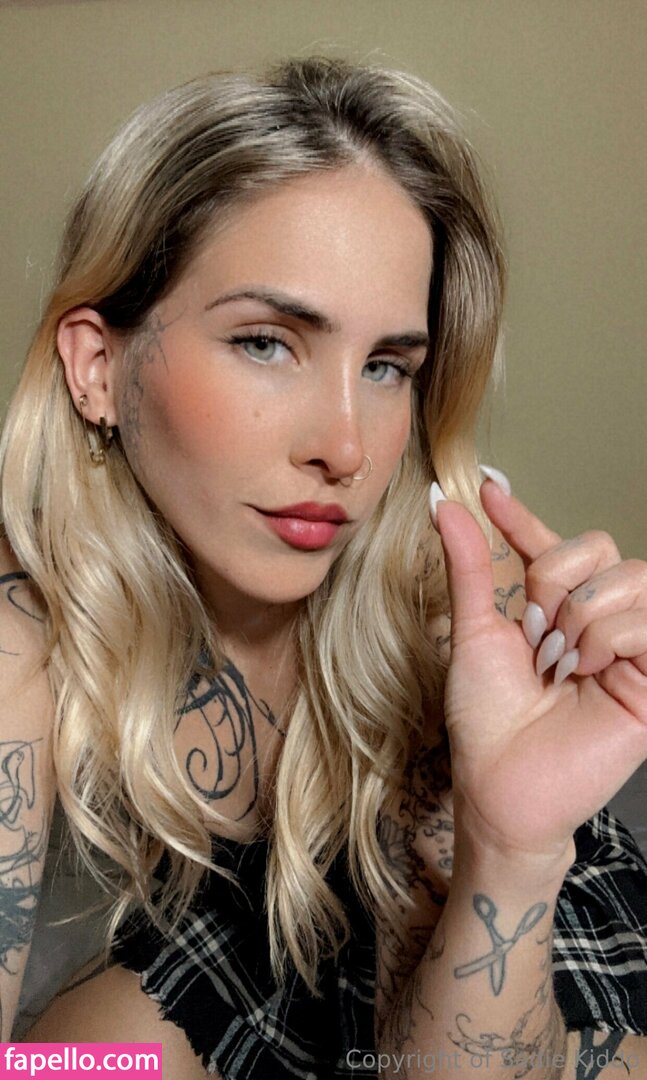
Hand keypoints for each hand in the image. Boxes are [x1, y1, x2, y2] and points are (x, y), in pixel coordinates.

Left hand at [433, 477, 646, 863]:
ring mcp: (631, 647)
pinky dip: (606, 639)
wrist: (500, 786)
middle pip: (600, 549)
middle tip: (534, 636)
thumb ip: (470, 566)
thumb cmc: (486, 720)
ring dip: (578, 617)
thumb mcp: (474, 632)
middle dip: (555, 582)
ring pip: (628, 578)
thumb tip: (446, 504)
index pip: (553, 545)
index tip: (488, 489)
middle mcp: (598, 621)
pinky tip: (584, 672)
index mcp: (556, 609)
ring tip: (557, 664)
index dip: (524, 515)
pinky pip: (645, 623)